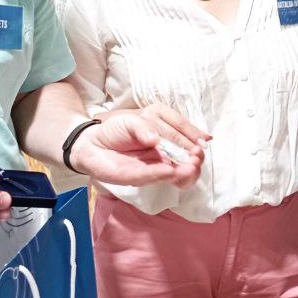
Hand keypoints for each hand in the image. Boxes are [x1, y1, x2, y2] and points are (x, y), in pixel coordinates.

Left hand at [72, 105, 206, 187]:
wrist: (93, 146)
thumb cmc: (114, 130)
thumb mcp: (129, 121)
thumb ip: (143, 128)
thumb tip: (155, 140)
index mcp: (164, 128)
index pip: (183, 131)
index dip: (195, 137)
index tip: (204, 143)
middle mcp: (165, 147)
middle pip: (187, 153)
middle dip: (195, 155)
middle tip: (197, 156)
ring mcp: (158, 163)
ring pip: (180, 169)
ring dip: (189, 169)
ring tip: (191, 166)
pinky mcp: (147, 176)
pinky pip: (160, 176)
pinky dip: (170, 175)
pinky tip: (174, 172)